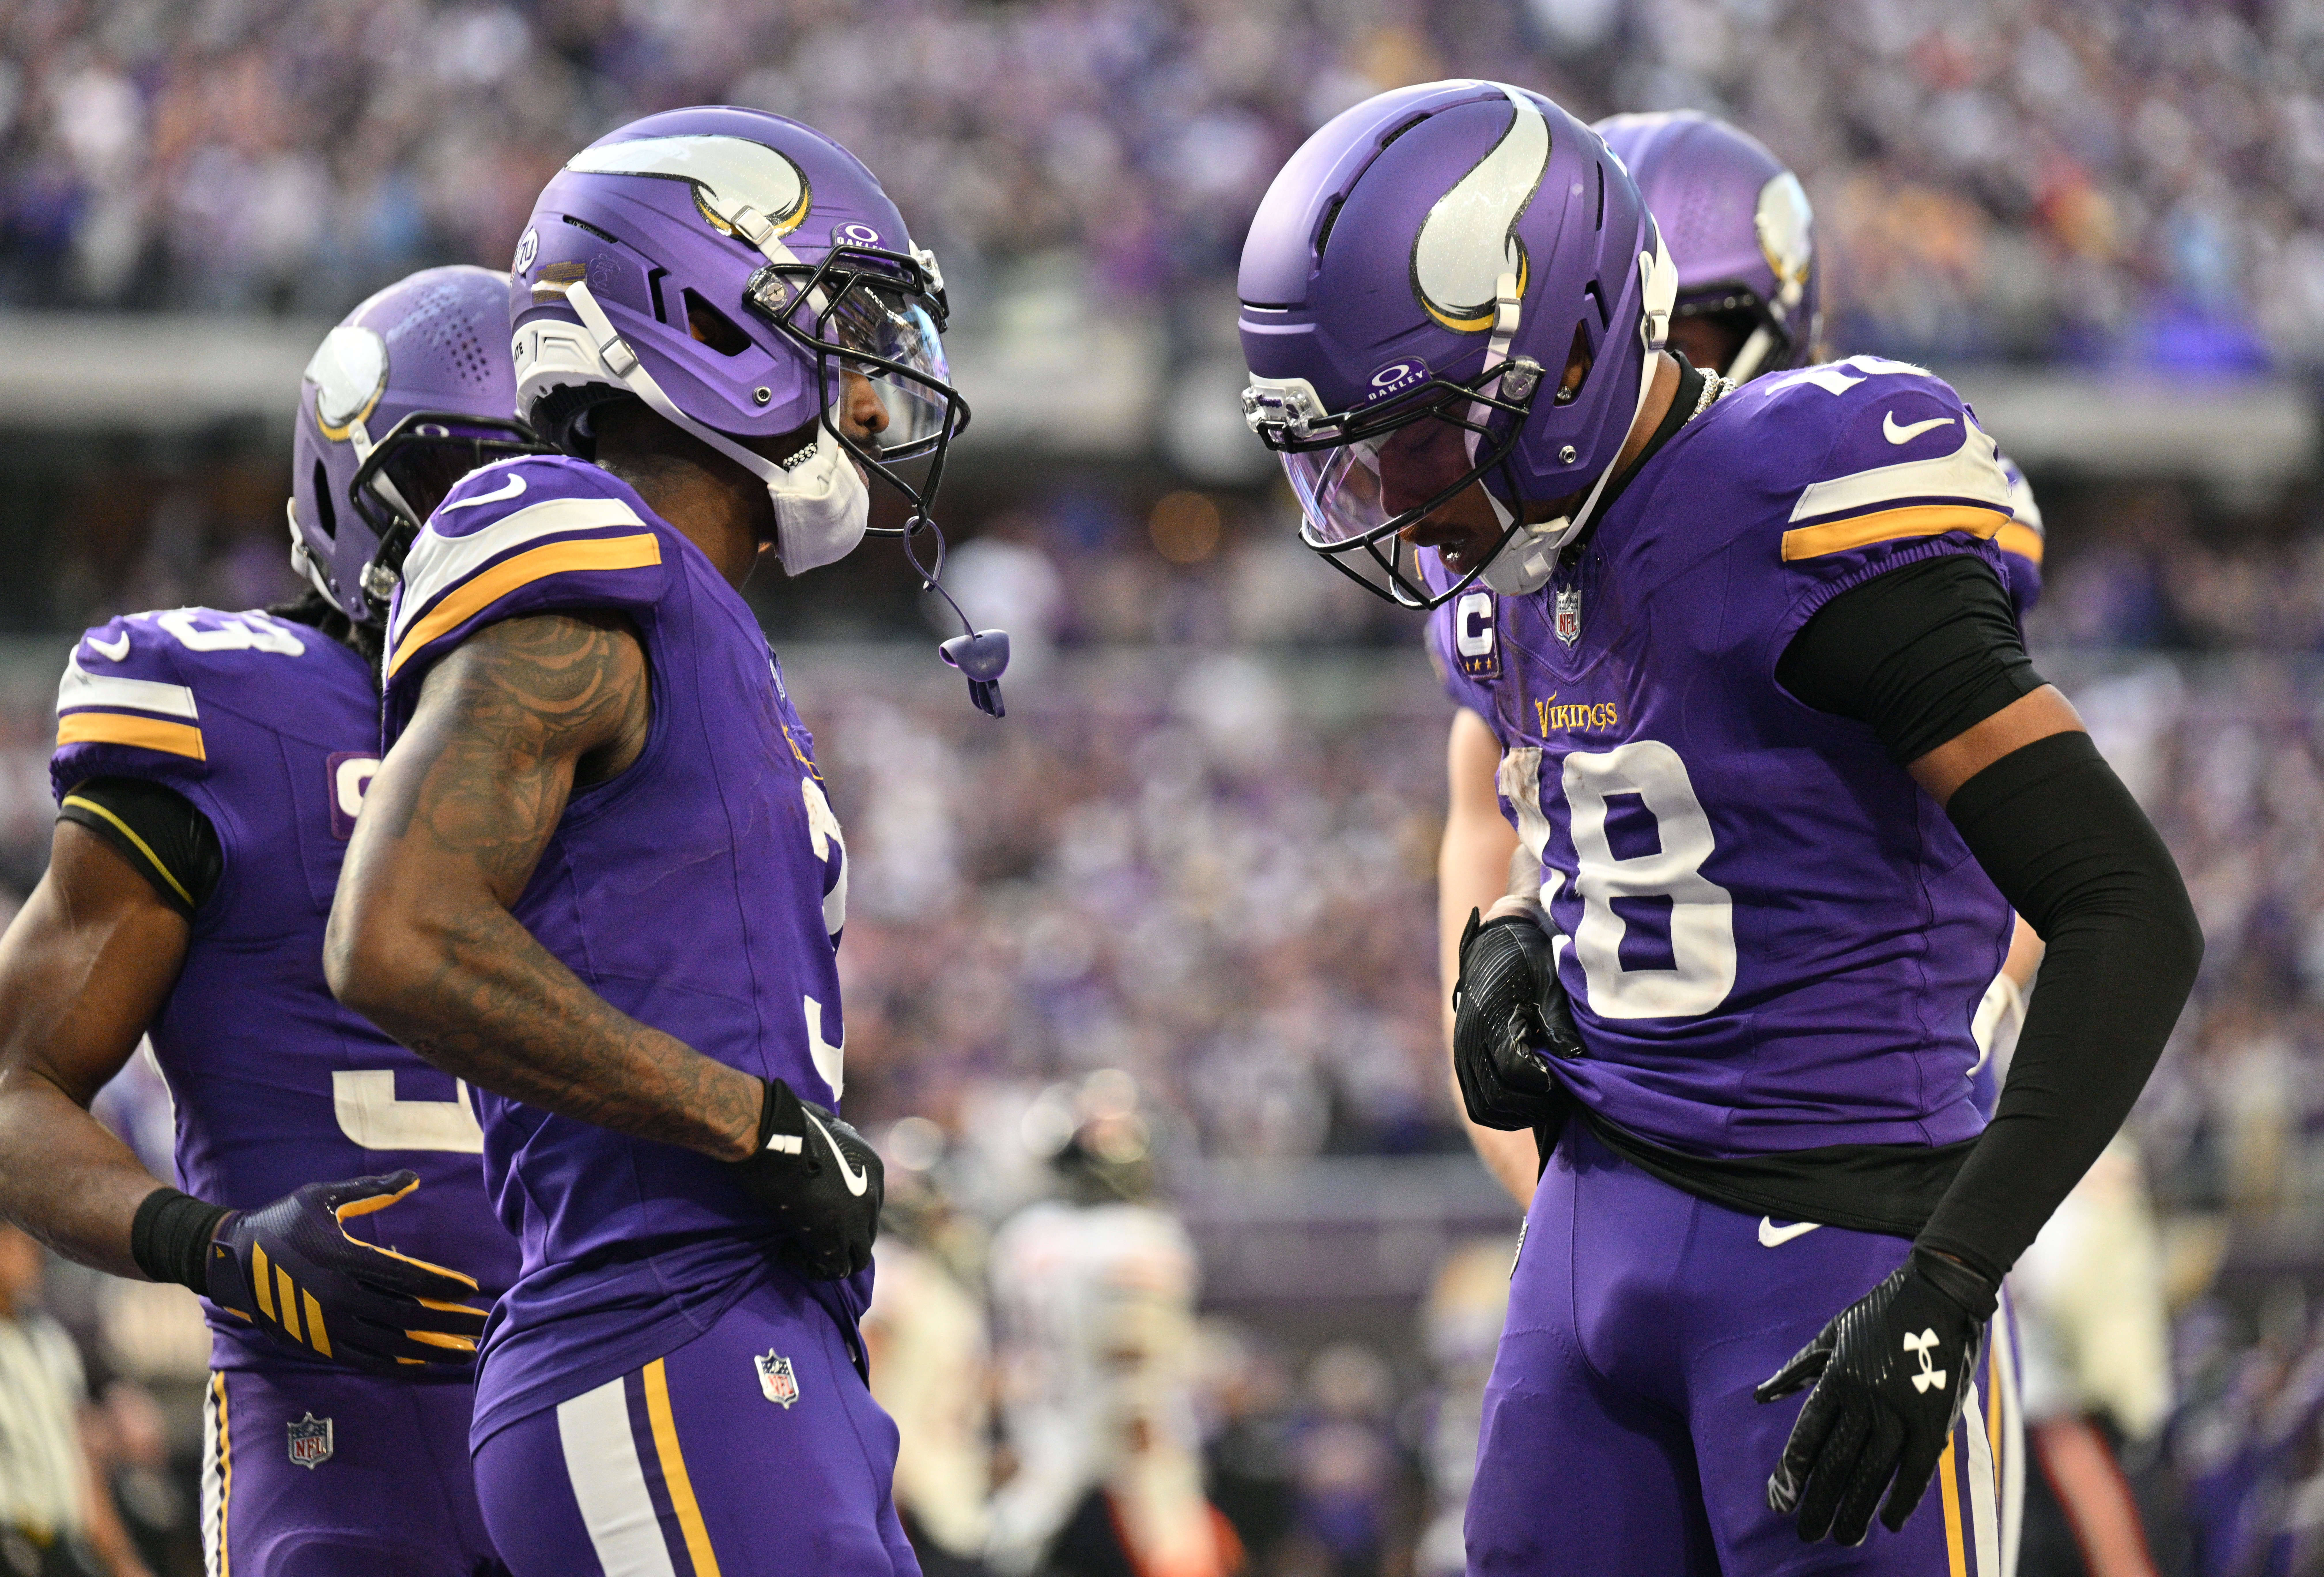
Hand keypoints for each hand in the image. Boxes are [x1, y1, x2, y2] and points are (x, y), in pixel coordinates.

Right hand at [204, 1171, 487, 1372]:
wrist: (229, 1260)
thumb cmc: (282, 1221)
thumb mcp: (323, 1197)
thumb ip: (372, 1189)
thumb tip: (414, 1177)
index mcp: (342, 1257)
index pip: (407, 1277)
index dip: (443, 1286)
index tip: (473, 1290)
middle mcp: (336, 1296)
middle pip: (408, 1316)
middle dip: (451, 1322)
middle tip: (486, 1324)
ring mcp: (326, 1325)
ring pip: (391, 1345)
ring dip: (433, 1350)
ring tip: (467, 1353)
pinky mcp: (316, 1344)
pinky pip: (365, 1361)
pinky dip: (398, 1366)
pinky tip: (425, 1365)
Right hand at [729, 1077, 882, 1278]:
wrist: (777, 1138)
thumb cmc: (794, 1126)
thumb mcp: (830, 1125)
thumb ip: (838, 1136)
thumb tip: (834, 1131)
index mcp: (873, 1169)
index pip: (869, 1205)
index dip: (846, 1215)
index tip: (818, 1215)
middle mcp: (873, 1196)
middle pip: (866, 1232)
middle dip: (843, 1240)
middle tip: (812, 1238)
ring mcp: (855, 1220)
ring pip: (857, 1256)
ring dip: (834, 1258)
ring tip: (804, 1253)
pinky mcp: (833, 1238)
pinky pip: (836, 1269)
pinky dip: (817, 1268)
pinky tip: (792, 1254)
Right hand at [1452, 907, 1581, 1129]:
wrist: (1496, 946)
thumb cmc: (1529, 962)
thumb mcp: (1550, 984)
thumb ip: (1561, 1024)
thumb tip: (1575, 1059)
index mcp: (1490, 1021)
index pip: (1516, 1071)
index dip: (1545, 1083)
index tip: (1565, 1078)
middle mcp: (1468, 1041)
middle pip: (1496, 1098)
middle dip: (1533, 1106)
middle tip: (1561, 1100)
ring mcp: (1462, 1054)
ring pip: (1483, 1108)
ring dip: (1516, 1114)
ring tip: (1545, 1105)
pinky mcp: (1463, 1062)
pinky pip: (1476, 1103)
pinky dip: (1501, 1112)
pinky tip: (1527, 1104)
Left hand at [1755, 1247, 1996, 1543]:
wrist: (1938, 1292)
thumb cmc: (1879, 1314)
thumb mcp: (1830, 1334)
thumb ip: (1796, 1370)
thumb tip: (1760, 1396)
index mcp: (1836, 1377)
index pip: (1807, 1437)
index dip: (1792, 1473)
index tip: (1778, 1502)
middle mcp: (1865, 1398)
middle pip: (1837, 1463)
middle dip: (1819, 1503)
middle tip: (1806, 1534)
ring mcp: (1901, 1409)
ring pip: (1874, 1472)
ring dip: (1856, 1510)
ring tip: (1843, 1538)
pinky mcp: (1936, 1418)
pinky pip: (1917, 1468)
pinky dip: (1903, 1499)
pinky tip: (1888, 1522)